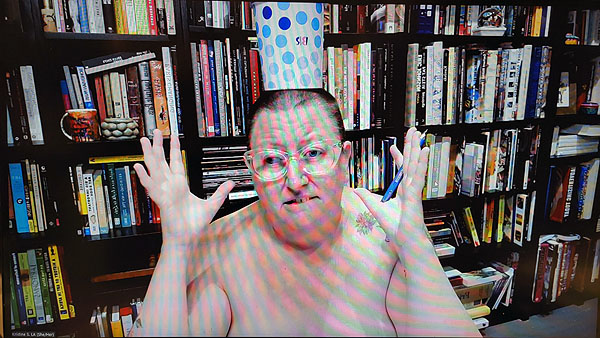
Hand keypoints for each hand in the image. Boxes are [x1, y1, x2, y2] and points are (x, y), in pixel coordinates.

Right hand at [133, 129, 234, 246]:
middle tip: (156, 131)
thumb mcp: (212, 205)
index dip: (174, 148)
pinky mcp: (161, 200)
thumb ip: (221, 193)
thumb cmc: (193, 225)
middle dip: (159, 146)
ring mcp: (164, 192)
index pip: (176, 162)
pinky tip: (138, 166)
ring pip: (155, 169)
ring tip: (144, 141)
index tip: (173, 135)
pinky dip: (144, 177)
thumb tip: (231, 183)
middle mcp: (170, 186)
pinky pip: (151, 186)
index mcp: (180, 185)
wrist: (186, 239)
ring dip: (149, 155)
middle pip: (162, 161)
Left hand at [354, 127, 429, 252]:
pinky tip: (424, 150)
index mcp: (403, 190)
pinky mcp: (416, 194)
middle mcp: (410, 187)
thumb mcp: (376, 208)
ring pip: (415, 164)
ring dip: (416, 148)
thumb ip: (367, 197)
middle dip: (411, 146)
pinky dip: (422, 162)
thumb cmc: (396, 228)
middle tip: (413, 131)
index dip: (397, 156)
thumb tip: (356, 189)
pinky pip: (419, 175)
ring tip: (418, 134)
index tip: (393, 146)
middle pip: (410, 161)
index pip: (401, 169)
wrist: (406, 241)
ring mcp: (414, 189)